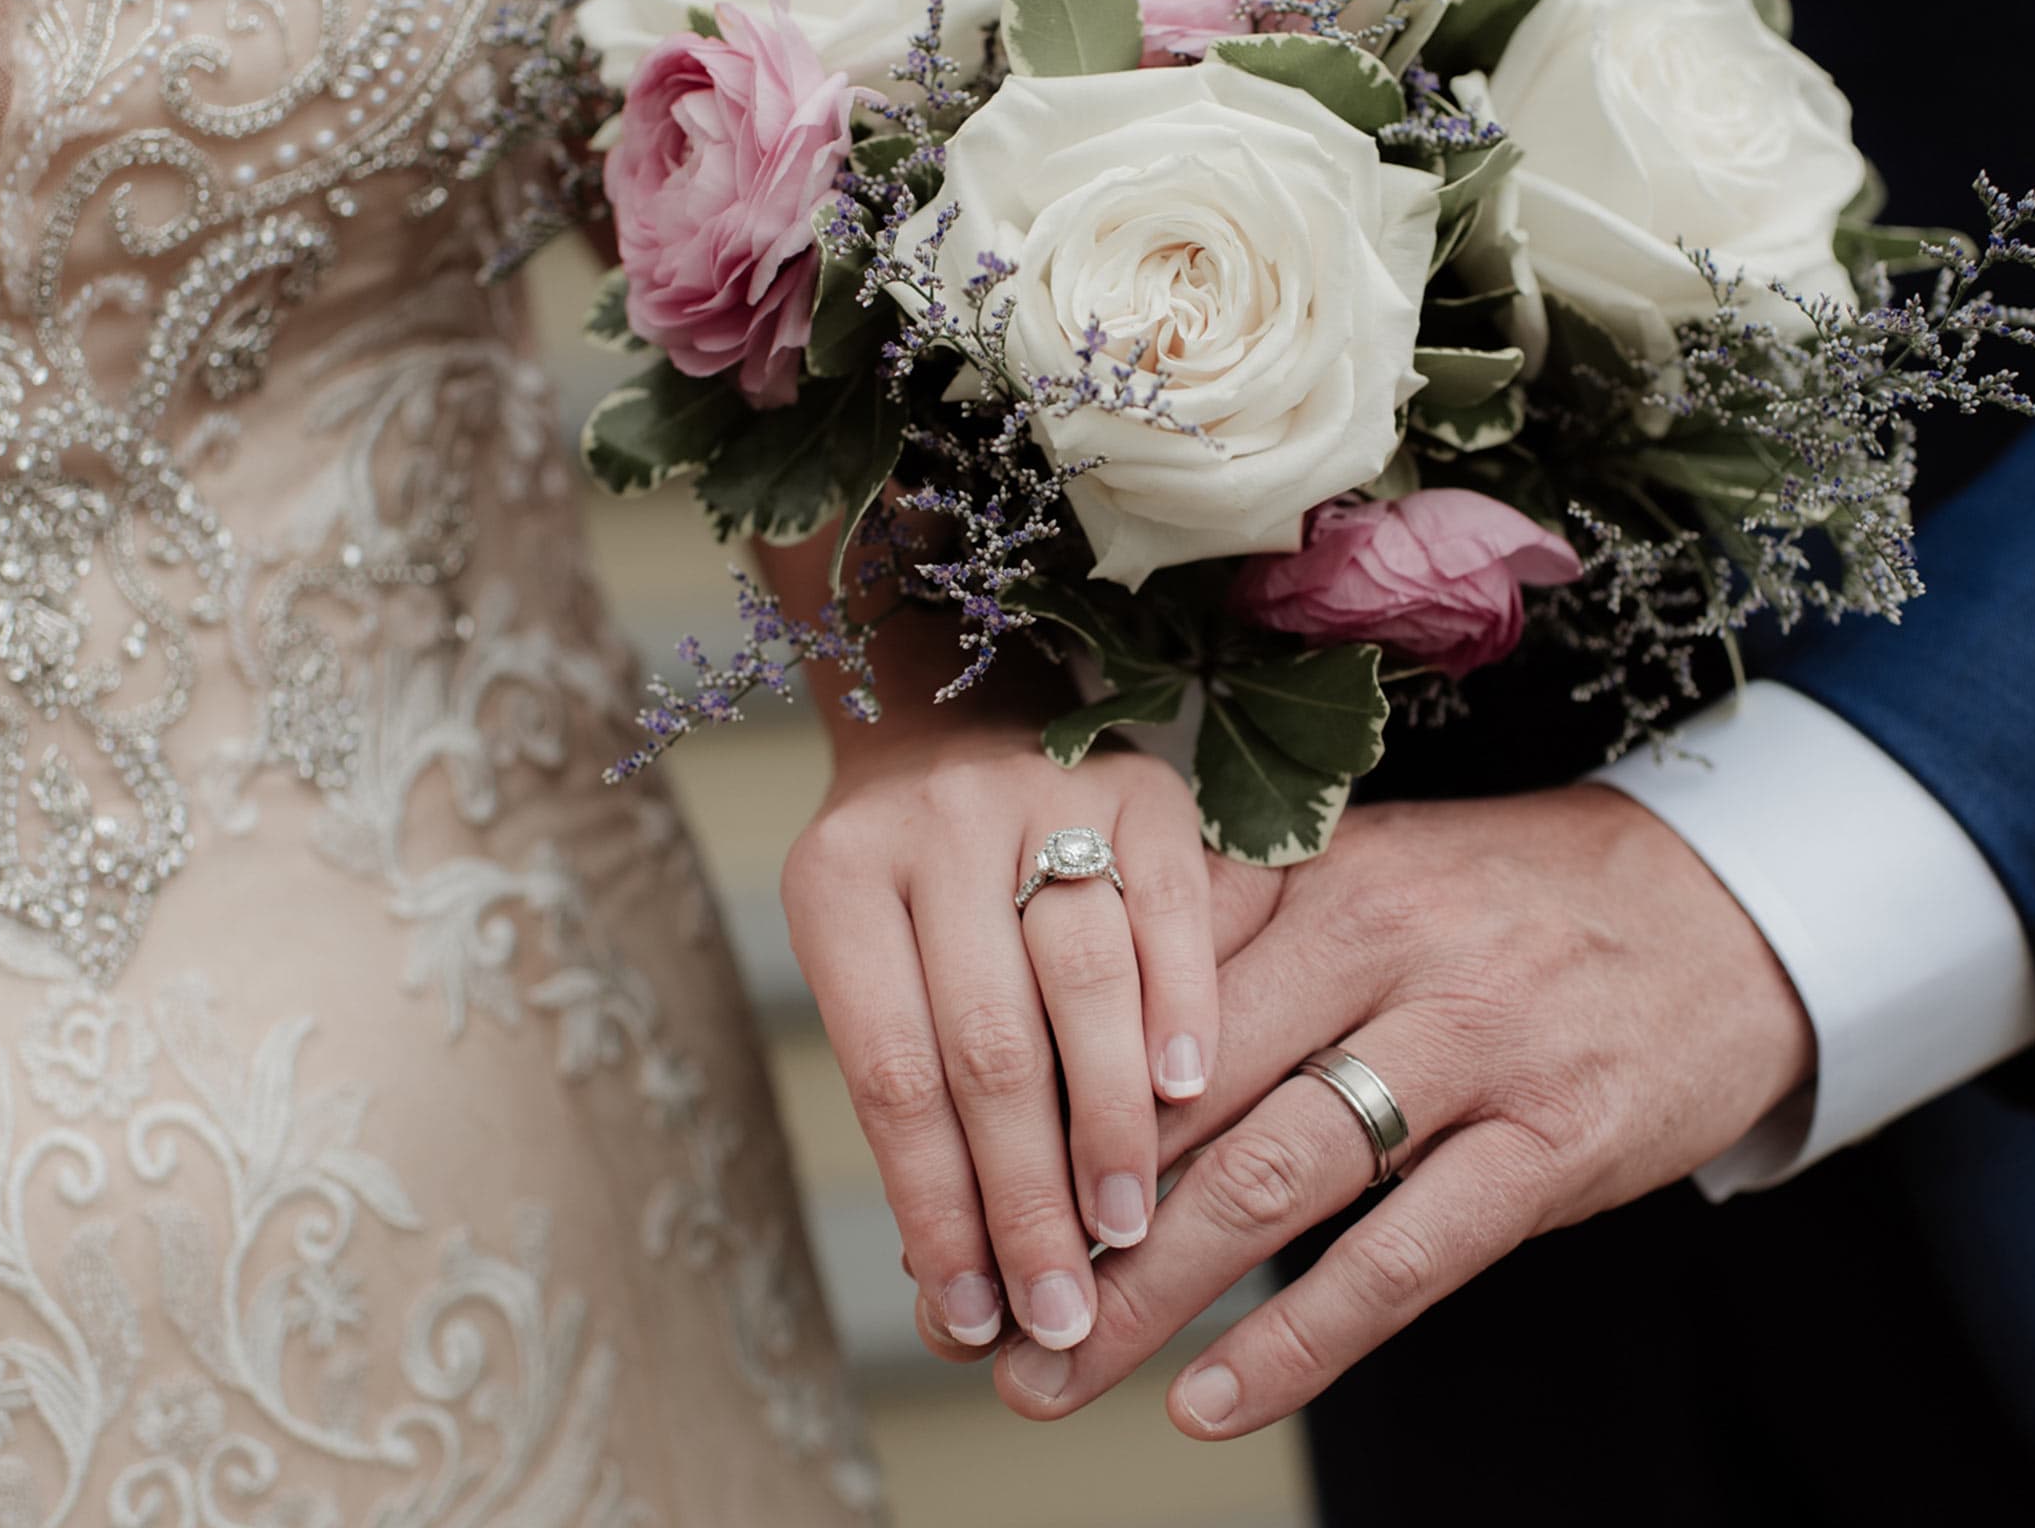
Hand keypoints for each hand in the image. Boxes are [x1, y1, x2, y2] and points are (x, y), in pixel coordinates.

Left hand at [782, 721, 1218, 1358]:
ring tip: (1127, 1232)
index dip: (935, 1205)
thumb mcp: (873, 967)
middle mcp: (934, 827)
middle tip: (1064, 1309)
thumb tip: (961, 1289)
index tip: (975, 1314)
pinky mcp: (1146, 784)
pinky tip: (1194, 1096)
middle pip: (986, 1041)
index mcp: (840, 882)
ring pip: (1082, 977)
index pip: (889, 1074)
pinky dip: (1183, 1007)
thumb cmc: (911, 895)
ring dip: (1109, 1120)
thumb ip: (916, 1104)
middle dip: (1027, 1194)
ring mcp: (1044, 794)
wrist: (957, 721)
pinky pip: (1174, 908)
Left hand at [984, 786, 1814, 1434]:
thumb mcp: (1374, 875)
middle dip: (1057, 1211)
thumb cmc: (1512, 906)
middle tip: (967, 1308)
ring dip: (1149, 1292)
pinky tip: (1207, 1398)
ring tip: (1055, 1377)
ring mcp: (1474, 1042)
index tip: (946, 1180)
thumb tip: (1065, 1043)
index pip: (1136, 981)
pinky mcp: (1553, 1140)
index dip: (1029, 1088)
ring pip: (1274, 1176)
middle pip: (1180, 1089)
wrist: (1732, 909)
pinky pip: (1405, 1255)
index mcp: (1320, 869)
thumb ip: (1237, 937)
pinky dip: (1299, 1336)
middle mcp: (1384, 941)